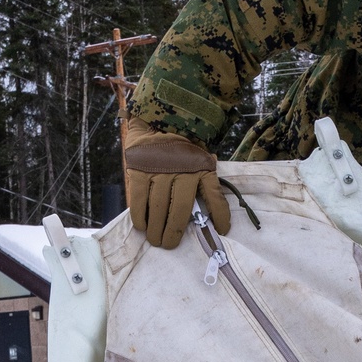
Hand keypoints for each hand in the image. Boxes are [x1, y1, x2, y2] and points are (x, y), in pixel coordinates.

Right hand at [124, 123, 230, 248]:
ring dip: (156, 228)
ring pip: (158, 208)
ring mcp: (160, 170)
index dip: (220, 216)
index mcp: (202, 168)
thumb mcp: (201, 157)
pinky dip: (140, 215)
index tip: (222, 231)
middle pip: (179, 210)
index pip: (215, 196)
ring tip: (155, 240)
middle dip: (174, 232)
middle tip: (168, 244)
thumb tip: (213, 209)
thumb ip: (205, 178)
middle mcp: (182, 171)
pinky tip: (142, 225)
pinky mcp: (140, 169)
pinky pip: (139, 198)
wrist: (159, 116)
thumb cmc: (183, 145)